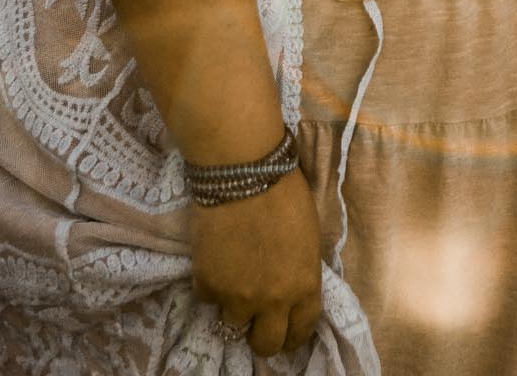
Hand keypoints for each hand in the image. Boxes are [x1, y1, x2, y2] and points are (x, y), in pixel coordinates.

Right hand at [191, 166, 322, 358]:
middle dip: (261, 334)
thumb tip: (291, 285)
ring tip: (232, 280)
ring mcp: (237, 297)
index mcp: (304, 285)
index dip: (293, 335)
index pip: (301, 329)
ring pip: (232, 324)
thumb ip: (300, 270)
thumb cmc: (284, 192)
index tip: (286, 332)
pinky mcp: (208, 286)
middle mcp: (272, 301)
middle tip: (255, 318)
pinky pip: (208, 298)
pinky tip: (215, 260)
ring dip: (233, 307)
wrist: (244, 172)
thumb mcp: (308, 236)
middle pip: (266, 344)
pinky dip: (210, 285)